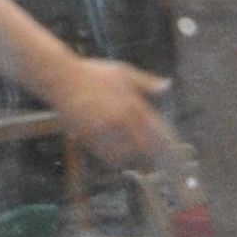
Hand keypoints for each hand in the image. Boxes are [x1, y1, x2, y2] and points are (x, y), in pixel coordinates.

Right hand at [39, 55, 180, 169]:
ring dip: (138, 161)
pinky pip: (107, 156)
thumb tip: (168, 85)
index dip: (168, 144)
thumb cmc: (91, 73)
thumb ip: (146, 82)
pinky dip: (118, 160)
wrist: (60, 78)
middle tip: (163, 164)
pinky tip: (123, 160)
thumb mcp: (123, 72)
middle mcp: (120, 121)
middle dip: (156, 157)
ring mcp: (104, 132)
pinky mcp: (89, 138)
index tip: (176, 151)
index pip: (158, 130)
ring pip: (128, 156)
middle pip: (145, 148)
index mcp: (132, 105)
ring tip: (145, 165)